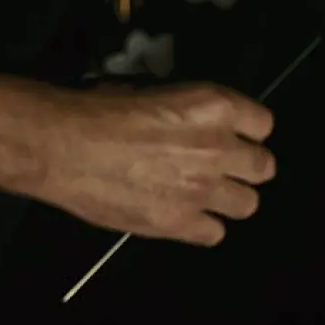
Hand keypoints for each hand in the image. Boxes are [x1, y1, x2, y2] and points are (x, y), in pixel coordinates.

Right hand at [29, 83, 275, 245]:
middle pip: (264, 167)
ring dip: (230, 198)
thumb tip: (197, 122)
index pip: (263, 123)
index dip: (248, 131)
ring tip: (205, 194)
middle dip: (246, 167)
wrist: (61, 146)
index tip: (233, 135)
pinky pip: (215, 233)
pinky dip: (203, 227)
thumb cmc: (99, 108)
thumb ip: (191, 111)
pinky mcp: (180, 222)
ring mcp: (203, 189)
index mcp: (216, 107)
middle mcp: (220, 148)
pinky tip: (183, 216)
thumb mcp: (157, 90)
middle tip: (221, 167)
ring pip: (248, 204)